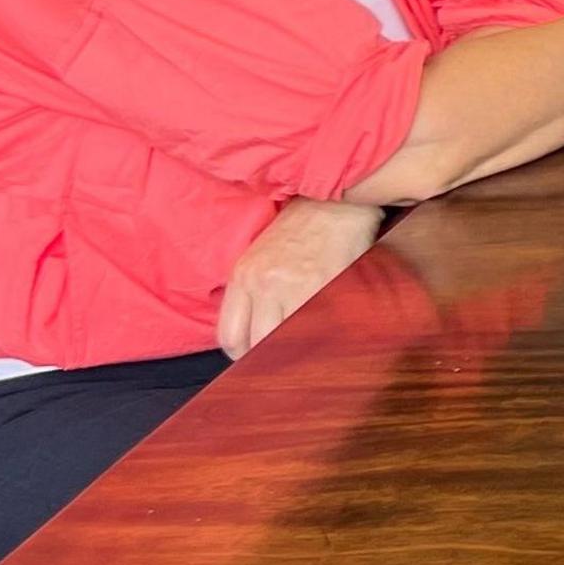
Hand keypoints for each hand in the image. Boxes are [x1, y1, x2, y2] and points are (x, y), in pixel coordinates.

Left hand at [218, 197, 381, 357]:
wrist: (334, 202)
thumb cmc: (299, 228)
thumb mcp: (259, 254)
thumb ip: (249, 290)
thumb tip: (251, 331)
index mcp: (243, 276)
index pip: (229, 335)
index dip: (242, 353)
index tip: (255, 354)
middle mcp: (264, 284)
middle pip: (256, 345)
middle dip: (267, 359)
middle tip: (281, 361)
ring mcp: (296, 286)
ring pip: (286, 341)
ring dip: (295, 350)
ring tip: (305, 351)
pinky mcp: (327, 285)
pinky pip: (318, 327)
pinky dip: (321, 337)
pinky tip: (326, 335)